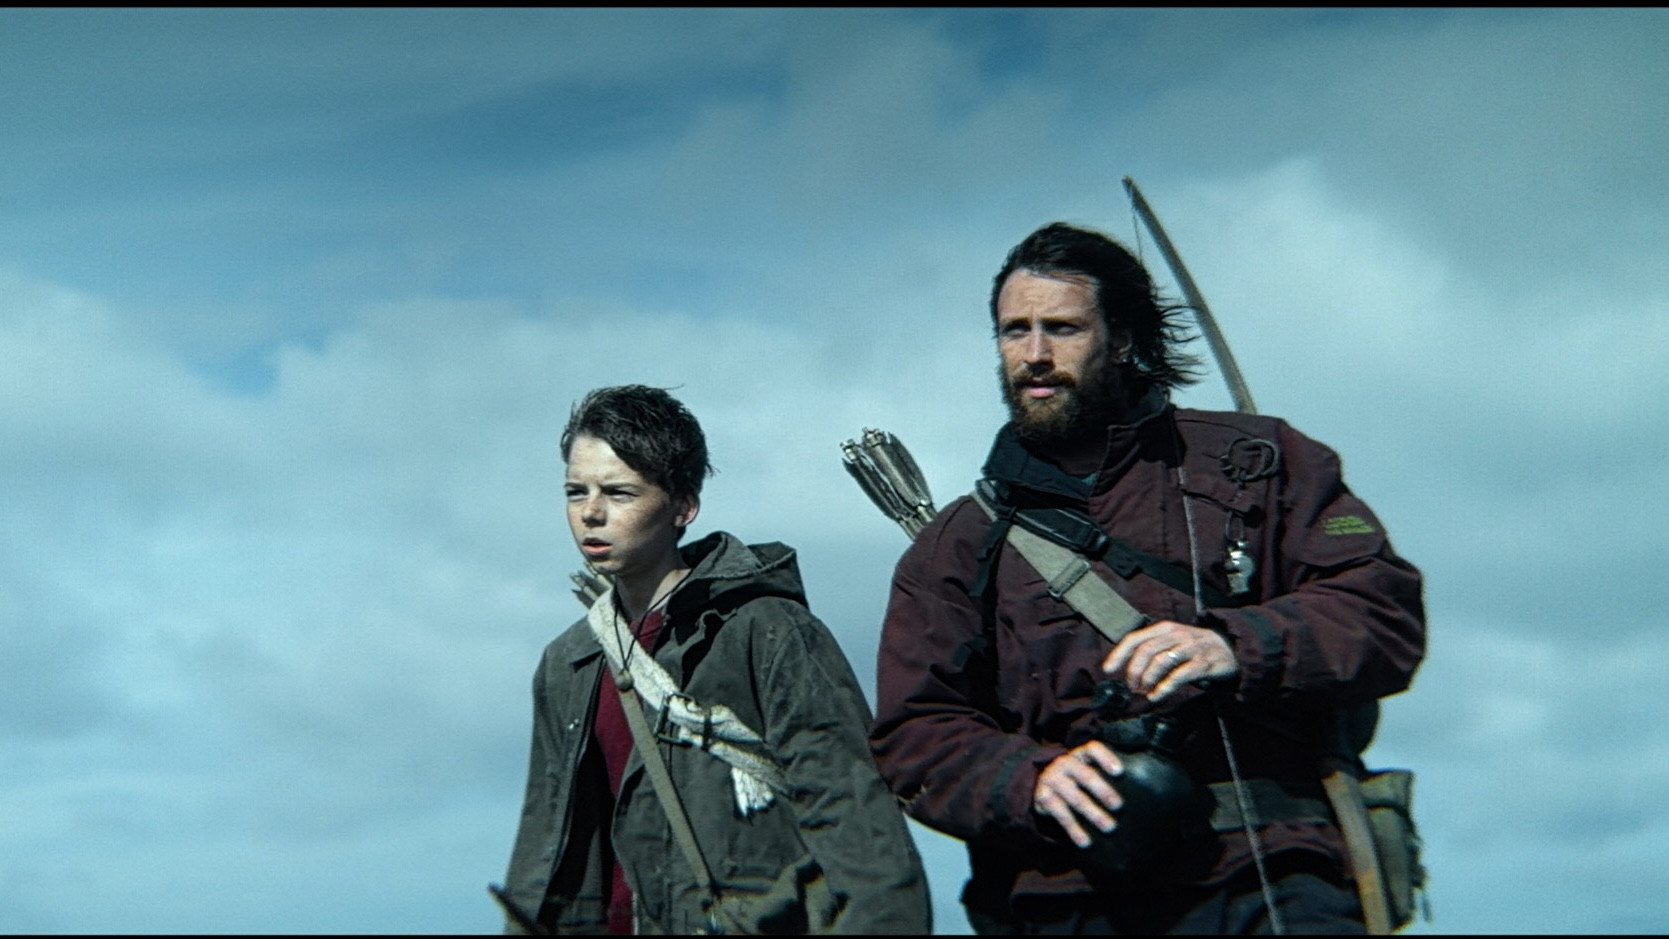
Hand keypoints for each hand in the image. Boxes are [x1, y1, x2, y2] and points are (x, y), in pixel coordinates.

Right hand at [1031, 741, 1123, 847]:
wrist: (1041, 783)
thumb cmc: (1075, 779)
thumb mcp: (1085, 768)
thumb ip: (1103, 772)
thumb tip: (1140, 788)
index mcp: (1080, 755)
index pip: (1092, 749)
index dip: (1105, 758)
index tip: (1119, 772)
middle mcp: (1065, 764)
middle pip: (1085, 775)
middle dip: (1103, 790)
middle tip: (1118, 806)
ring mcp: (1052, 780)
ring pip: (1075, 797)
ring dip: (1093, 813)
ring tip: (1109, 827)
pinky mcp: (1043, 797)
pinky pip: (1060, 814)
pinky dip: (1074, 829)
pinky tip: (1085, 841)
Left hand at [1101, 620, 1237, 706]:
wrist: (1229, 648)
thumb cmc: (1193, 647)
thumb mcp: (1171, 641)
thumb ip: (1151, 650)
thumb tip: (1126, 670)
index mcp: (1164, 629)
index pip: (1134, 638)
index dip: (1118, 654)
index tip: (1108, 670)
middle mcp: (1175, 635)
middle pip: (1145, 651)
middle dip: (1134, 671)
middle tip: (1131, 686)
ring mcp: (1190, 648)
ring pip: (1160, 662)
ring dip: (1147, 679)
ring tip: (1143, 691)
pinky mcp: (1203, 663)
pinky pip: (1179, 676)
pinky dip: (1163, 688)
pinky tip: (1156, 695)